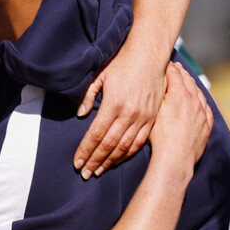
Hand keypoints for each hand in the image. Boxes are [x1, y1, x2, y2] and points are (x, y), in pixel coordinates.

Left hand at [74, 47, 163, 178]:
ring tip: (99, 171)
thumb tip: (80, 114)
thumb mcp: (100, 75)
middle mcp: (129, 113)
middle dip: (95, 161)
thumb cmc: (122, 63)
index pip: (96, 134)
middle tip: (85, 174)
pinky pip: (139, 142)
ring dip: (110, 161)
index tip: (77, 163)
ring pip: (124, 147)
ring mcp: (143, 117)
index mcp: (114, 103)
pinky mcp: (153, 118)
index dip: (85, 151)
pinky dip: (127, 154)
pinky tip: (118, 160)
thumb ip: (88, 95)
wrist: (150, 55)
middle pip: (109, 145)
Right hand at [149, 62, 212, 178]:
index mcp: (179, 94)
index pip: (174, 74)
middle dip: (181, 73)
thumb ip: (157, 94)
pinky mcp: (206, 126)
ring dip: (192, 85)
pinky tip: (199, 101)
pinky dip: (202, 101)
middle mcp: (194, 101)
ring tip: (187, 81)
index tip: (165, 63)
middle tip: (175, 68)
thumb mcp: (152, 112)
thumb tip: (157, 81)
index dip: (169, 67)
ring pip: (199, 93)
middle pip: (188, 81)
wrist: (174, 160)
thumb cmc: (159, 138)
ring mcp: (202, 114)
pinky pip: (206, 109)